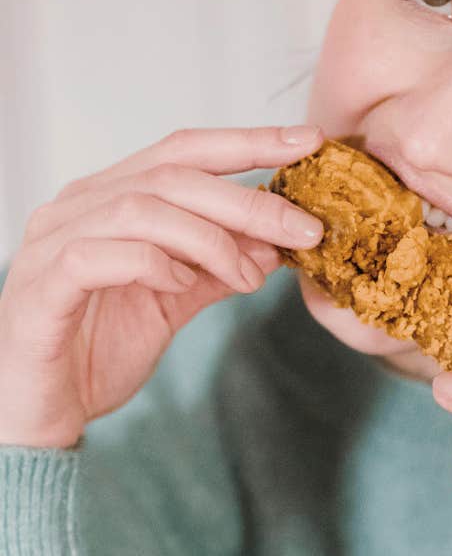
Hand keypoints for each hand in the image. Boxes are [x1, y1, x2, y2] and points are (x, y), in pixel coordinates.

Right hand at [0, 125, 324, 448]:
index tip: (309, 142)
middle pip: (174, 175)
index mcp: (110, 198)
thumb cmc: (95, 351)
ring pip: (142, 208)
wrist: (37, 415)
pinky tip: (178, 284)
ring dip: (209, 240)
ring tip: (244, 277)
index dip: (248, 141)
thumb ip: (217, 269)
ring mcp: (53, 241)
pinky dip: (151, 263)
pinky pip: (97, 254)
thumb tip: (276, 243)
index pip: (185, 150)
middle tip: (304, 229)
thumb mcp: (173, 303)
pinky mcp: (41, 286)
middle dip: (249, 201)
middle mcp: (78, 206)